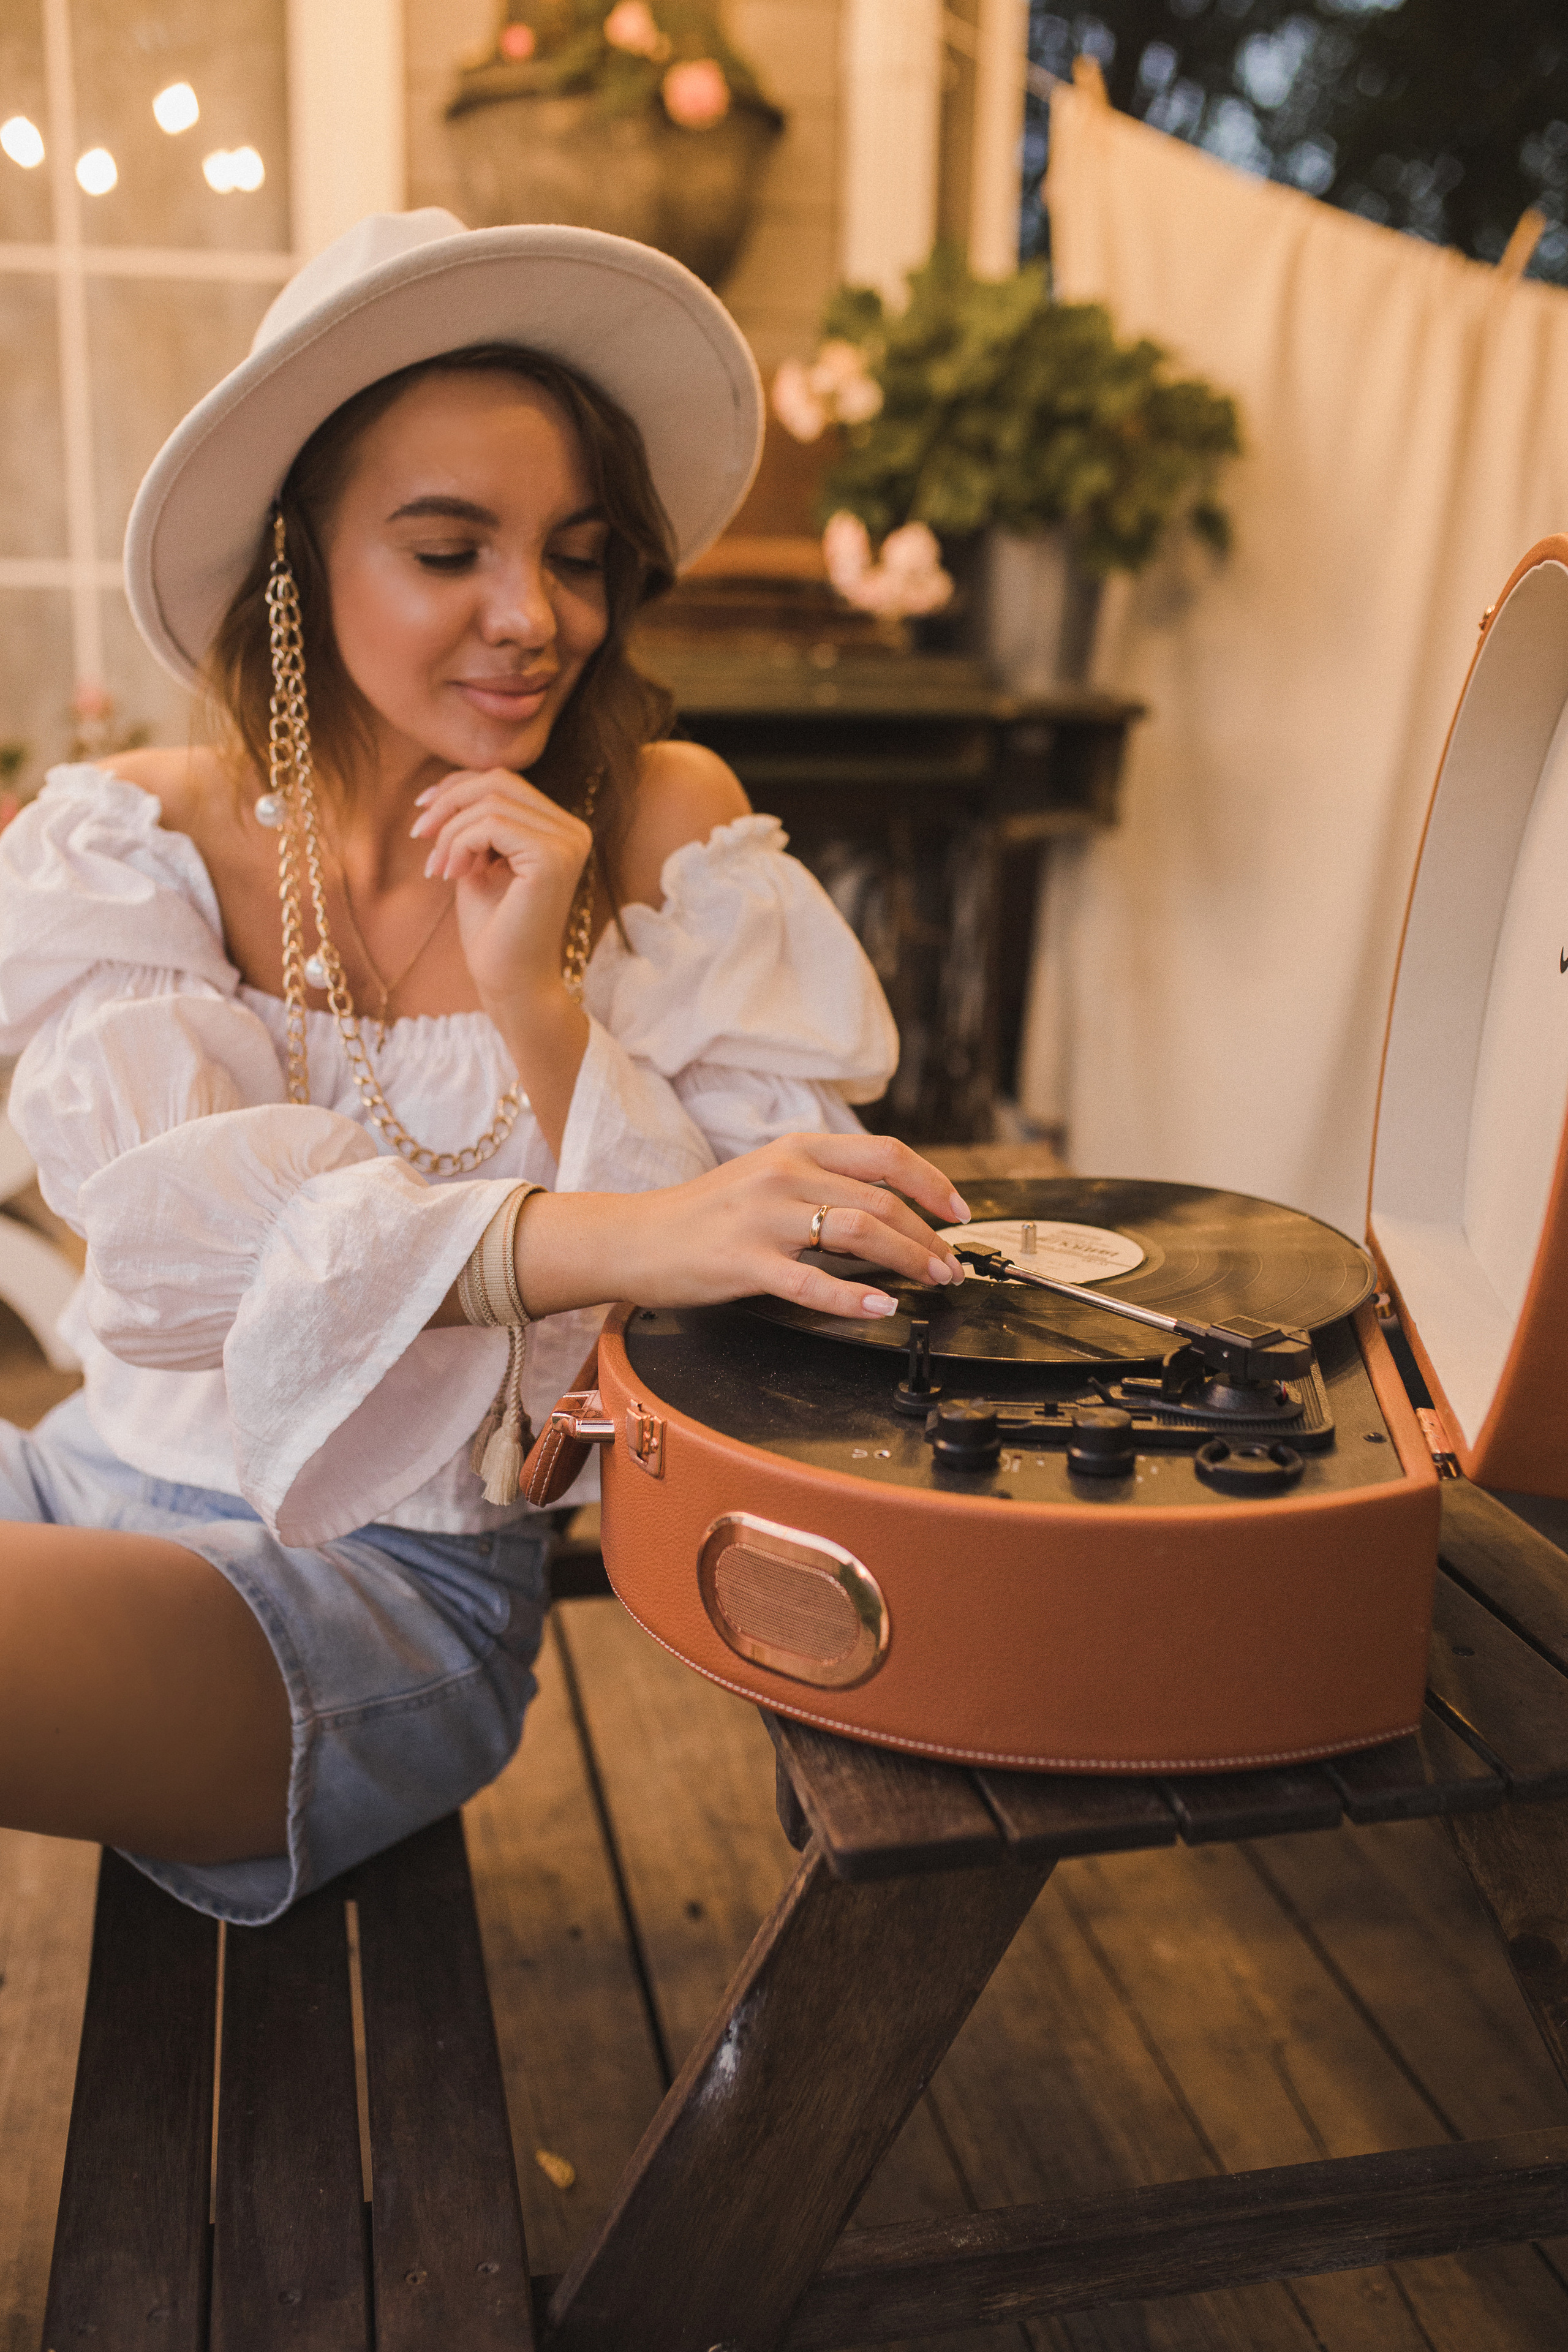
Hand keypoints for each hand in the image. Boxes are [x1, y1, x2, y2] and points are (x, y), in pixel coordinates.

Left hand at [409, 767, 589, 1019]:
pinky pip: (490, 824)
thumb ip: (475, 822)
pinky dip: (459, 844)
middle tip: (420, 837)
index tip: (423, 813)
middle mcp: (573, 830)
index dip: (457, 787)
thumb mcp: (479, 861)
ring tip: (438, 868)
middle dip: (448, 803)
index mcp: (561, 829)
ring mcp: (567, 843)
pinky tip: (453, 875)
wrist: (510, 982)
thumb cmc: (493, 930)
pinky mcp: (552, 858)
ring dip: (450, 832)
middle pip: (498, 781)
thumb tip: (449, 785)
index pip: (504, 781)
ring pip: (490, 802)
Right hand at [585, 1133, 971, 1320]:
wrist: (635, 1236)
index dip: (933, 1184)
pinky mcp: (743, 1261)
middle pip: (881, 1201)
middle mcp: (784, 1174)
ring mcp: (764, 1218)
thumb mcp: (767, 1176)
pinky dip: (852, 1298)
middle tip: (951, 1265)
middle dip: (929, 1237)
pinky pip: (810, 1282)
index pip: (885, 1156)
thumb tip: (888, 1206)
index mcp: (797, 1148)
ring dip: (908, 1260)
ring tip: (933, 1281)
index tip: (959, 1212)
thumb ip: (822, 1181)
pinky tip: (880, 1307)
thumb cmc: (704, 1214)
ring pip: (858, 1233)